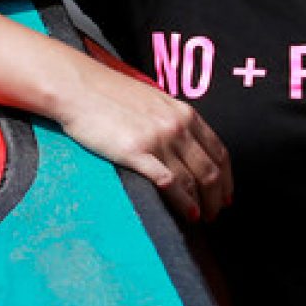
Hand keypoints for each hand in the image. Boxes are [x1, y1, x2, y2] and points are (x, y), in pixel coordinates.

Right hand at [57, 62, 231, 222]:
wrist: (78, 87)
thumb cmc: (107, 93)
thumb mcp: (150, 100)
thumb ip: (169, 119)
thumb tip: (179, 142)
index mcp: (183, 112)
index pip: (218, 150)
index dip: (226, 177)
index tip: (226, 194)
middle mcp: (177, 126)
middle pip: (210, 170)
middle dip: (217, 197)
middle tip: (215, 213)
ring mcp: (158, 139)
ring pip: (194, 180)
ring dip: (202, 204)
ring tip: (201, 218)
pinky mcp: (136, 152)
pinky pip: (169, 183)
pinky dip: (183, 202)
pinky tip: (188, 214)